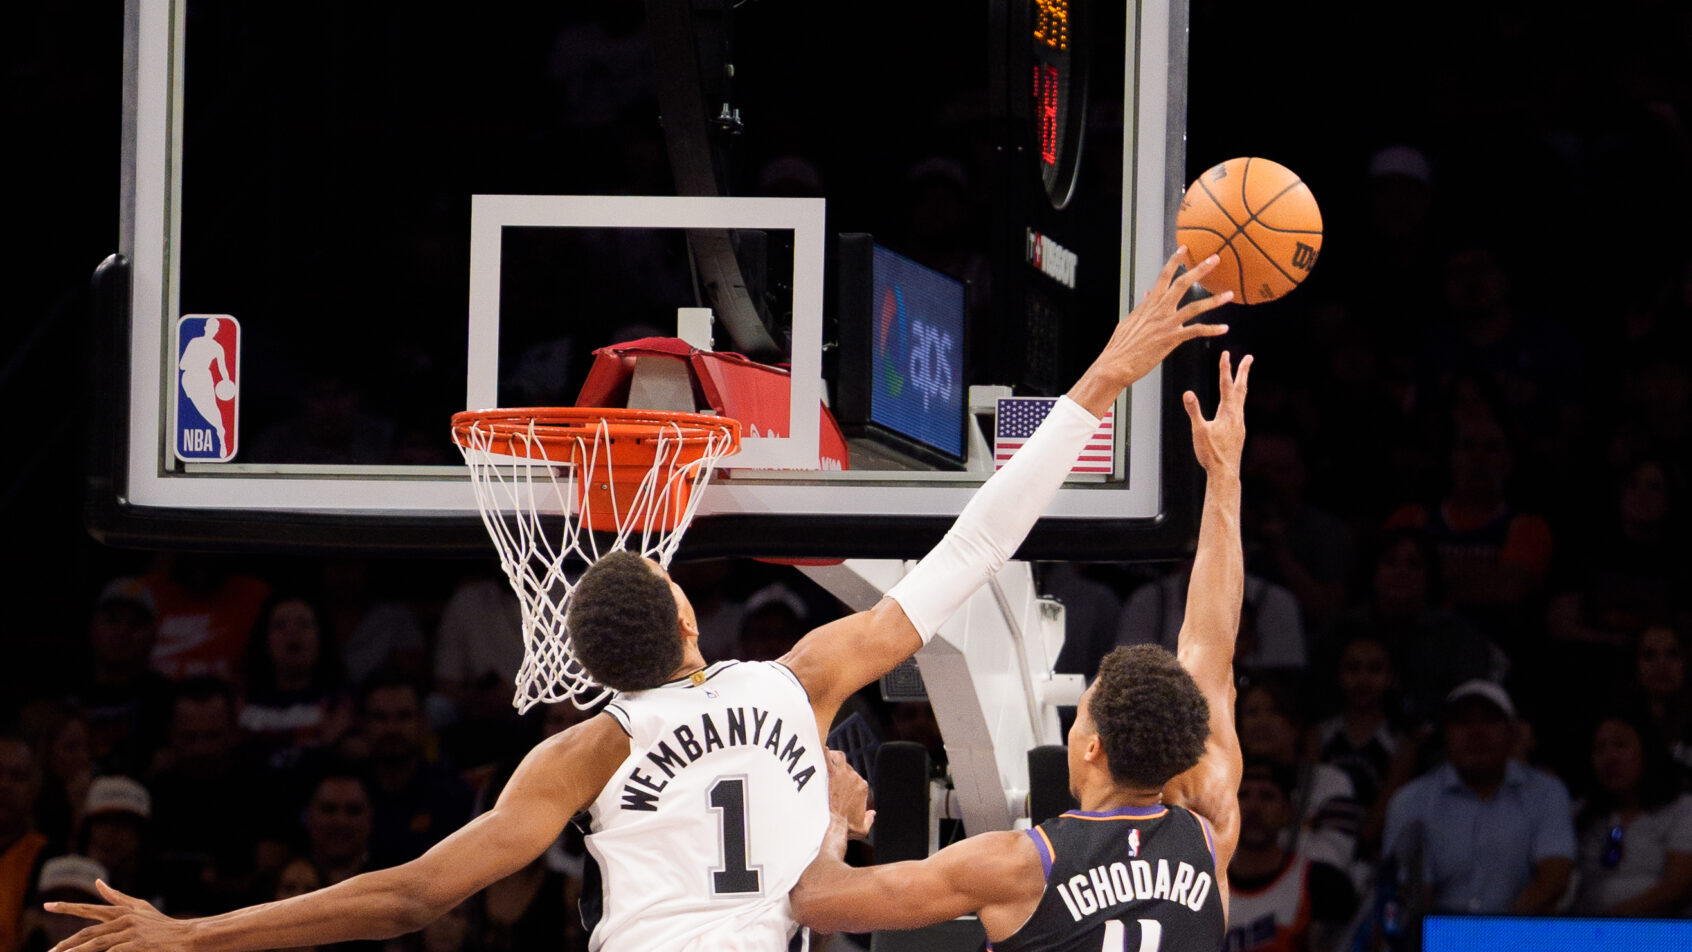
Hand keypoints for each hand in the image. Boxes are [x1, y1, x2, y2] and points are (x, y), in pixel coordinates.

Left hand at [46, 881, 194, 951]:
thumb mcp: (140, 907)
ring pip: (96, 943)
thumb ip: (116, 897)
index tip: (47, 906)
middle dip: (66, 943)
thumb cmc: (162, 924)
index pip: (89, 909)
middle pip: (88, 931)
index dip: (67, 907)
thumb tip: (98, 883)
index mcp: (122, 910)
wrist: (187, 935)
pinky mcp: (138, 945)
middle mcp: (124, 919)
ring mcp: (131, 933)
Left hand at [826, 749, 874, 839]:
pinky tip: (818, 751)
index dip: (845, 779)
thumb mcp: (862, 828)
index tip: (836, 784)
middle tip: (826, 773)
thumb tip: (872, 814)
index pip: (855, 777)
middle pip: (846, 767)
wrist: (835, 825)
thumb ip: (869, 820)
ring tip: (824, 758)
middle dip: (838, 769)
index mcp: (862, 788)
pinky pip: (828, 756)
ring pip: (839, 757)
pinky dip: (824, 752)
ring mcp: (844, 774)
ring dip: (833, 756)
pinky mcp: (832, 773)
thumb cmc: (846, 828)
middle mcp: (855, 778)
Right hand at [1070, 248, 1231, 415]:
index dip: (1174, 261)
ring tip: (1230, 294)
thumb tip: (1147, 293)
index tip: (1184, 249)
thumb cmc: (1121, 345)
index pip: (1164, 276)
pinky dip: (1212, 329)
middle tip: (1215, 259)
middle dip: (1200, 270)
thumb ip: (1142, 306)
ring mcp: (1166, 324)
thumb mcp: (1130, 320)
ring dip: (1214, 300)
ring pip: (1195, 307)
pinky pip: (1196, 331)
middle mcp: (1159, 310)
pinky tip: (1224, 329)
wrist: (1116, 363)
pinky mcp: (1172, 339)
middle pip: (1182, 283)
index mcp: (1149, 304)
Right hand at [1182, 350, 1251, 473]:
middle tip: (1249, 357)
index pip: (1226, 385)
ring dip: (1241, 384)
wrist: (1225, 473)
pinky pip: (1240, 409)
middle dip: (1243, 371)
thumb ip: (1194, 411)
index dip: (1225, 368)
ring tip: (1242, 377)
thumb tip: (1188, 393)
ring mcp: (1240, 424)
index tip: (1225, 353)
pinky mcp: (1239, 432)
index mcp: (1228, 413)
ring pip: (1242, 399)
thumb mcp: (1199, 432)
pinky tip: (1235, 406)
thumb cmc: (1211, 454)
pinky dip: (1238, 399)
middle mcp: (1237, 416)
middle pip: (1241, 388)